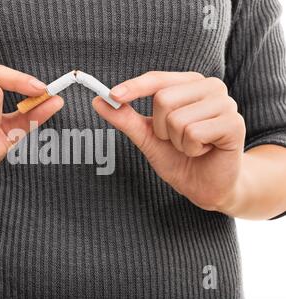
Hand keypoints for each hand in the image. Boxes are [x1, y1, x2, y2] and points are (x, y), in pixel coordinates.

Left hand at [93, 71, 245, 212]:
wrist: (206, 185)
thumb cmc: (179, 157)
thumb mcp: (147, 137)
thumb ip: (126, 118)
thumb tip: (99, 100)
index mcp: (190, 84)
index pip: (156, 79)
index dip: (134, 87)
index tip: (112, 95)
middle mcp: (210, 87)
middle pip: (163, 99)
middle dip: (161, 129)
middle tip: (177, 140)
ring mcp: (225, 103)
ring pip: (177, 119)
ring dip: (177, 142)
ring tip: (192, 146)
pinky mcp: (234, 123)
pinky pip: (193, 134)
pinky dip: (191, 149)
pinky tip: (204, 151)